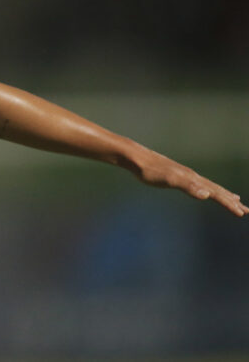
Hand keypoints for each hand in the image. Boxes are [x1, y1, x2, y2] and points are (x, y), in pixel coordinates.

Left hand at [129, 148, 246, 216]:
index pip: (215, 193)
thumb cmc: (149, 170)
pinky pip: (198, 184)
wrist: (135, 158)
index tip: (242, 213)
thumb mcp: (168, 180)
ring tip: (235, 200)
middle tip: (247, 210)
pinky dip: (208, 189)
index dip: (228, 204)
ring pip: (209, 186)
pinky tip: (205, 190)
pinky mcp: (176, 175)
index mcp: (192, 179)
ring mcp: (185, 175)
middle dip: (232, 201)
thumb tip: (207, 194)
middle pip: (217, 190)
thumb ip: (187, 186)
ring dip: (223, 195)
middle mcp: (192, 176)